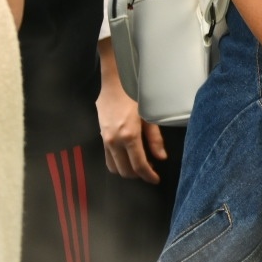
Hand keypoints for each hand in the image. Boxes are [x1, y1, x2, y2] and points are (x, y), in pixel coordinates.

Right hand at [97, 44, 165, 183]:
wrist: (114, 82)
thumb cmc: (135, 95)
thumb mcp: (150, 115)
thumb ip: (155, 138)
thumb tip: (160, 157)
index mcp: (129, 136)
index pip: (138, 165)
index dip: (148, 175)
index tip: (156, 180)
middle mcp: (114, 141)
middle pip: (124, 170)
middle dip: (138, 175)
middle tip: (150, 171)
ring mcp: (104, 139)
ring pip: (113, 166)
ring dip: (126, 170)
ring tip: (139, 164)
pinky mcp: (100, 135)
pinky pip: (107, 157)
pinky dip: (117, 162)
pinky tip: (127, 155)